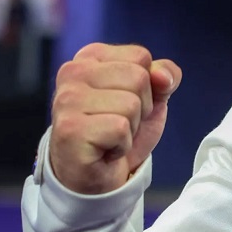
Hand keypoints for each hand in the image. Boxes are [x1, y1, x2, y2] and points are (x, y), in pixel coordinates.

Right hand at [48, 44, 181, 194]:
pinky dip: (121, 145)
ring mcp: (67, 100)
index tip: (125, 102)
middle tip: (119, 123)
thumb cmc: (119, 130)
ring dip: (130, 128)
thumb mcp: (152, 97)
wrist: (98, 175)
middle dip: (141, 107)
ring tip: (110, 136)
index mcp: (90, 57)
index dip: (148, 85)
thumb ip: (164, 76)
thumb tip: (162, 76)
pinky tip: (104, 150)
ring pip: (131, 104)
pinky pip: (120, 128)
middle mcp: (72, 72)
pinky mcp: (70, 128)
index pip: (141, 56)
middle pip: (138, 78)